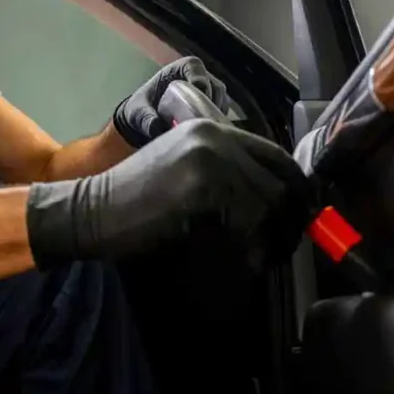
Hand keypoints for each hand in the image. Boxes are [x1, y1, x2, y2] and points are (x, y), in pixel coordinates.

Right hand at [26, 119, 315, 269]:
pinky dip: (251, 251)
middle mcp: (216, 139)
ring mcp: (209, 163)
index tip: (299, 216)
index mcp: (213, 130)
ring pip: (270, 207)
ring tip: (261, 259)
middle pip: (282, 183)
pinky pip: (247, 227)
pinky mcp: (201, 193)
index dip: (297, 189)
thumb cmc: (137, 198)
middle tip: (281, 247)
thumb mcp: (183, 167)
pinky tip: (242, 263)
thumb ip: (226, 170)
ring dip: (273, 240)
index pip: (278, 156)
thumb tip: (280, 195)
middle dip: (290, 221)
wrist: (94, 211)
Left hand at [112, 58, 229, 147]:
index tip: (200, 95)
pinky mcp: (213, 108)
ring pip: (221, 99)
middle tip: (204, 119)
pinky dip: (219, 121)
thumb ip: (145, 118)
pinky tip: (210, 133)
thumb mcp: (137, 113)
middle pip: (213, 84)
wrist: (144, 123)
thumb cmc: (140, 110)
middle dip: (211, 101)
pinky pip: (222, 112)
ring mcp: (207, 92)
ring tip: (207, 129)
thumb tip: (157, 128)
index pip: (194, 66)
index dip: (200, 79)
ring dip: (217, 113)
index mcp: (178, 69)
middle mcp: (197, 77)